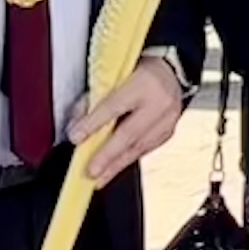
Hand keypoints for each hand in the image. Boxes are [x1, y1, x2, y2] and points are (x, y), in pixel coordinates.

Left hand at [65, 56, 188, 184]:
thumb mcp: (114, 76)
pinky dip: (128, 160)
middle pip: (130, 133)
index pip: (114, 105)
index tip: (76, 137)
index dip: (93, 123)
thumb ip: (93, 99)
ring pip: (139, 147)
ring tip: (99, 178)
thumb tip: (76, 125)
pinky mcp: (169, 132)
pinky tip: (115, 169)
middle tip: (91, 171)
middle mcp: (159, 102)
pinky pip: (146, 149)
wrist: (171, 70)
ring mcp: (168, 119)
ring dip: (116, 165)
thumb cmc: (137, 72)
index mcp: (143, 82)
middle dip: (107, 155)